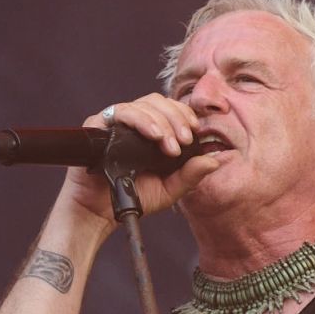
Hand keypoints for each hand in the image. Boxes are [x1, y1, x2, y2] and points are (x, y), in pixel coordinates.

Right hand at [59, 95, 222, 223]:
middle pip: (159, 102)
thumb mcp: (169, 189)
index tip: (195, 131)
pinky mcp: (99, 124)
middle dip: (176, 119)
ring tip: (170, 146)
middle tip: (184, 141)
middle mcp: (134, 121)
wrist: (101, 211)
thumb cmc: (133, 197)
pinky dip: (141, 121)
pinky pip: (122, 112)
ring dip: (161, 122)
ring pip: (143, 104)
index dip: (184, 114)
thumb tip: (215, 160)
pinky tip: (154, 135)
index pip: (170, 109)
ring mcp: (116, 121)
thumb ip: (190, 175)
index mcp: (151, 130)